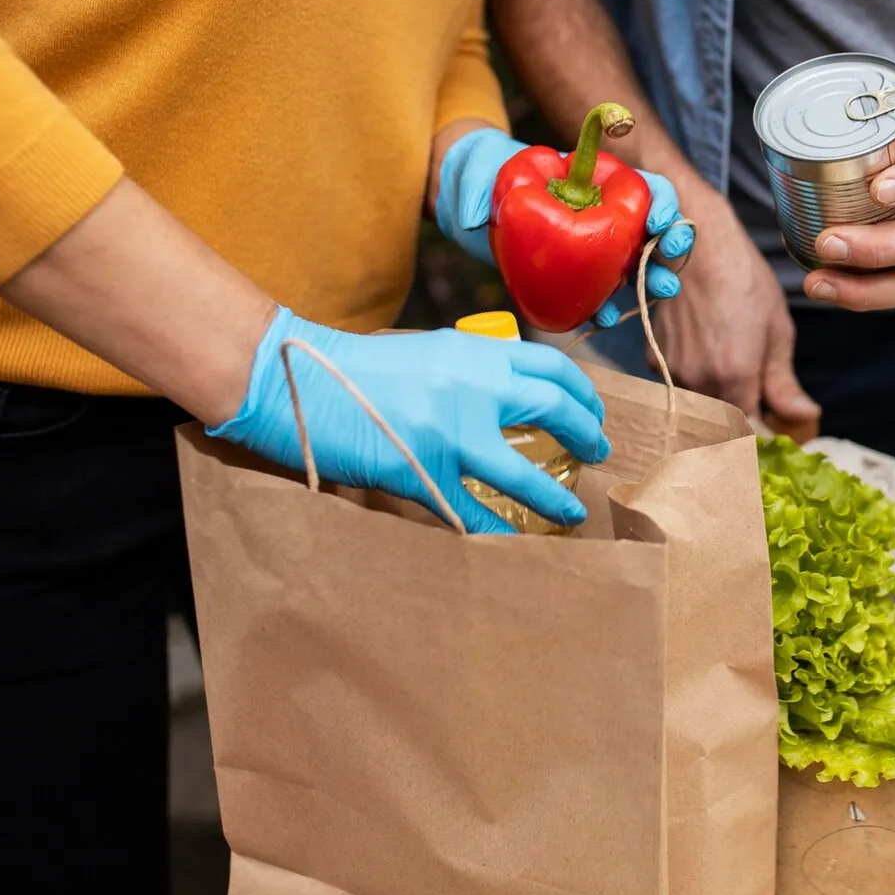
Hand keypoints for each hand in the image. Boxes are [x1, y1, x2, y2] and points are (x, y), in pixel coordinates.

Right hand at [208, 306, 611, 532]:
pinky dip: (499, 530)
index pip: (551, 367)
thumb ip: (470, 370)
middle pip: (554, 409)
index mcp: (475, 351)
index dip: (583, 393)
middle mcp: (473, 386)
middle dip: (586, 433)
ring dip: (554, 497)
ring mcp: (449, 431)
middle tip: (598, 453)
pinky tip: (516, 543)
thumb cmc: (356, 366)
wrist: (296, 376)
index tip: (593, 412)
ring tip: (572, 512)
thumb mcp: (427, 351)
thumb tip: (507, 393)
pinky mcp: (421, 471)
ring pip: (522, 471)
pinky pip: (472, 511)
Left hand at [433, 126, 693, 325]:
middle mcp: (601, 212)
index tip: (657, 221)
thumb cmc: (479, 173)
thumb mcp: (474, 170)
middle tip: (668, 263)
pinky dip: (604, 306)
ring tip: (660, 294)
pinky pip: (598, 292)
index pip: (640, 185)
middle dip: (669, 245)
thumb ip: (475, 188)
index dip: (659, 201)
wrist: (468, 203)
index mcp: (590, 179)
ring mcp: (590, 245)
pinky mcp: (574, 274)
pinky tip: (601, 318)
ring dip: (651, 280)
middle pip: (649, 226)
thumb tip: (476, 218)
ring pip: (633, 263)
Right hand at [653, 200, 819, 423]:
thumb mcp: (777, 328)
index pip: (748, 431)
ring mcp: (670, 370)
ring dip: (718, 394)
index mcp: (734, 378)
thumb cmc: (742, 276)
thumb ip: (784, 381)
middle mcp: (697, 381)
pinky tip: (708, 344)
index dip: (762, 428)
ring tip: (731, 356)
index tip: (773, 421)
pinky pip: (680, 381)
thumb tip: (804, 415)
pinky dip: (697, 375)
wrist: (693, 238)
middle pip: (722, 421)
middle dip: (740, 412)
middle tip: (758, 389)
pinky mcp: (653, 356)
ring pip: (700, 402)